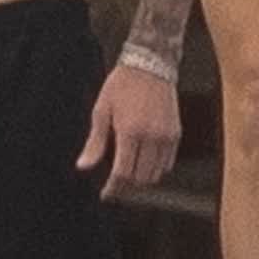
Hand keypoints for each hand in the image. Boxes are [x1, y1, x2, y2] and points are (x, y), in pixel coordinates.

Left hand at [75, 64, 180, 201]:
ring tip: (129, 171)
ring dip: (141, 178)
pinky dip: (156, 169)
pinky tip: (144, 161)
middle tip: (115, 182)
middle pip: (139, 177)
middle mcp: (150, 136)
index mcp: (129, 131)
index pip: (122, 173)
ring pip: (155, 174)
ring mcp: (165, 136)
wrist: (150, 64)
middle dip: (126, 184)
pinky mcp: (175, 133)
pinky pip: (167, 163)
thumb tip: (83, 166)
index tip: (106, 194)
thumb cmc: (122, 84)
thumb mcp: (102, 110)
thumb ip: (95, 142)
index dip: (113, 188)